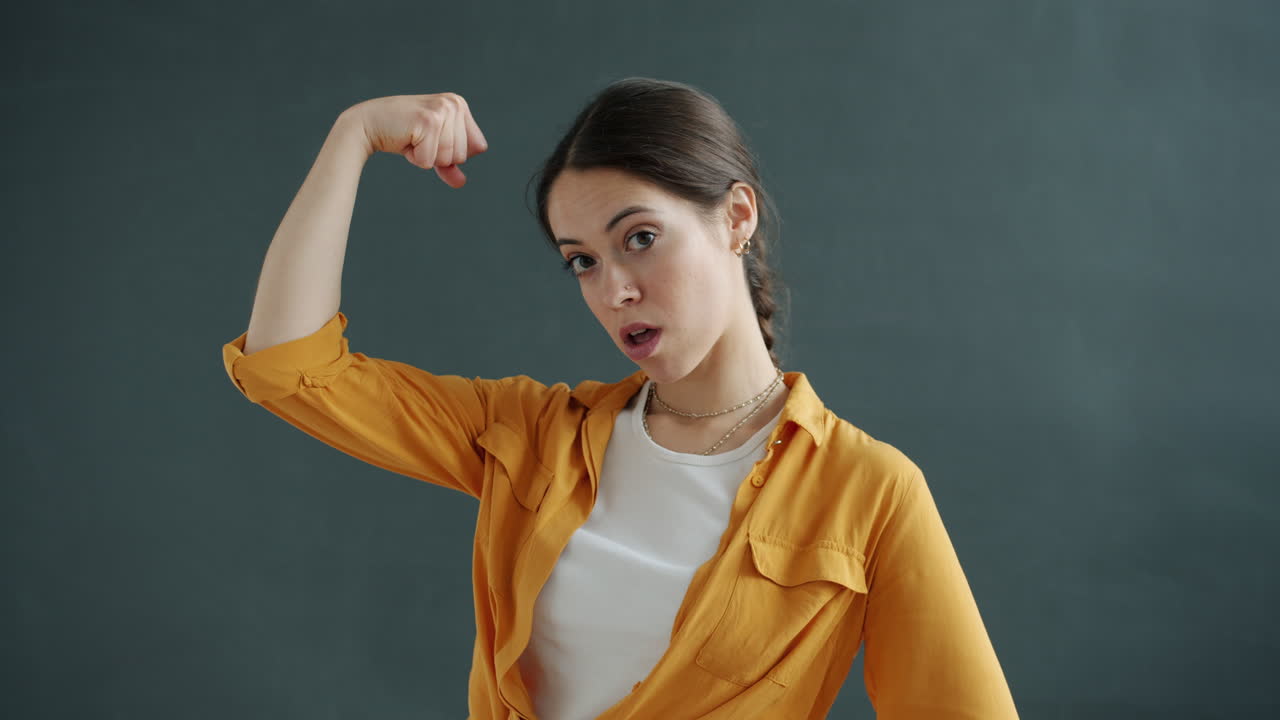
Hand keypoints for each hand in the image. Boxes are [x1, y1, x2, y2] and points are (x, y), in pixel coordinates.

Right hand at [347, 92, 489, 188]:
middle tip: (418, 138)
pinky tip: (405, 140)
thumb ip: (450, 165)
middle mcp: (454, 103)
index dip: (453, 153)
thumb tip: (461, 183)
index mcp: (460, 105)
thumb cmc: (401, 134)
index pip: (478, 147)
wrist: (367, 123)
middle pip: (463, 155)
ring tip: (412, 138)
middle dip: (438, 156)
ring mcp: (442, 111)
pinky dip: (416, 158)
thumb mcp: (432, 148)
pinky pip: (430, 161)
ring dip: (427, 157)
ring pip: (448, 159)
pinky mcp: (428, 122)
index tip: (431, 138)